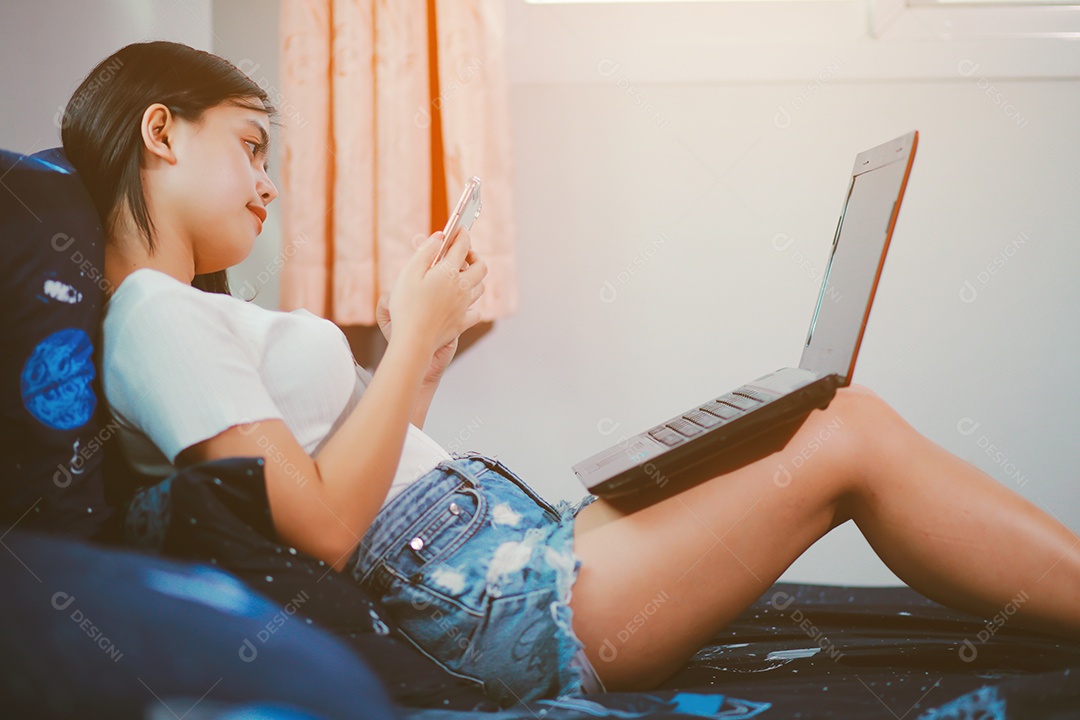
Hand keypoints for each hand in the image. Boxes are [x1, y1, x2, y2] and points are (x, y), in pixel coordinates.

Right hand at [382, 229, 485, 373]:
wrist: (414, 341)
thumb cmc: (407, 306)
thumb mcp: (409, 273)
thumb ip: (425, 252)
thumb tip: (440, 237)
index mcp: (449, 272)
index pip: (462, 246)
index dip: (461, 234)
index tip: (459, 229)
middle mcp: (462, 288)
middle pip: (481, 267)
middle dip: (475, 256)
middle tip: (465, 254)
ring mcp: (464, 306)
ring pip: (480, 288)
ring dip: (475, 278)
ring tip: (463, 276)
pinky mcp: (462, 323)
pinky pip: (475, 312)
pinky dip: (471, 306)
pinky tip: (463, 305)